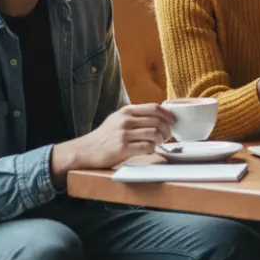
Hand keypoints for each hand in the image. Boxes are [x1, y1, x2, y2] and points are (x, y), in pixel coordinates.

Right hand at [51, 103, 175, 183]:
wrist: (85, 151)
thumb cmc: (104, 136)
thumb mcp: (117, 119)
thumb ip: (135, 116)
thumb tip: (159, 115)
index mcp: (126, 111)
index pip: (154, 108)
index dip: (168, 115)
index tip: (174, 121)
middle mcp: (125, 121)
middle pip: (157, 121)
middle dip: (167, 129)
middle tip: (168, 135)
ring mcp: (123, 134)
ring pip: (154, 134)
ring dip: (160, 140)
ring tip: (159, 143)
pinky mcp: (122, 148)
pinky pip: (146, 147)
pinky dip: (152, 149)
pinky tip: (149, 150)